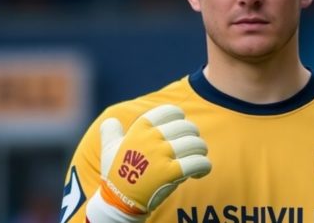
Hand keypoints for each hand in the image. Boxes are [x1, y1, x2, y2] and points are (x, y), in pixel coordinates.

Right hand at [87, 105, 210, 221]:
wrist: (119, 201)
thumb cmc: (117, 173)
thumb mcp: (109, 148)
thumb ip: (110, 131)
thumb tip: (111, 121)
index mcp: (140, 129)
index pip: (169, 111)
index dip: (179, 116)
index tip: (181, 127)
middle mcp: (151, 138)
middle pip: (186, 127)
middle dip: (193, 135)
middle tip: (191, 146)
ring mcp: (162, 155)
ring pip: (195, 143)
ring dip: (201, 150)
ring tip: (197, 157)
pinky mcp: (171, 173)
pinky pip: (198, 162)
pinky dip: (204, 166)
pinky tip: (200, 172)